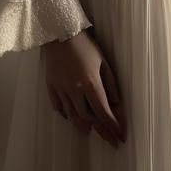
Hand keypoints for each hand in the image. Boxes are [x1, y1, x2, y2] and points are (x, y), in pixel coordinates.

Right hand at [43, 28, 125, 147]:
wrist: (60, 33)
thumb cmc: (85, 45)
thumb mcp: (103, 61)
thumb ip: (110, 83)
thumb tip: (116, 102)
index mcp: (90, 83)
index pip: (104, 112)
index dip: (112, 127)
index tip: (119, 137)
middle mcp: (75, 90)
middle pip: (88, 117)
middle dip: (100, 129)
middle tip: (108, 137)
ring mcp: (61, 89)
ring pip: (73, 116)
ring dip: (83, 125)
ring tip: (91, 131)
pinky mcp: (51, 87)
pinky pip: (59, 108)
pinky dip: (67, 115)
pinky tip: (73, 117)